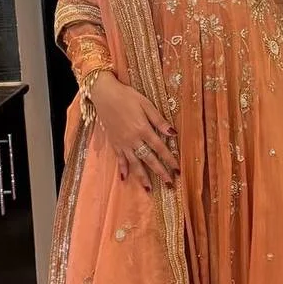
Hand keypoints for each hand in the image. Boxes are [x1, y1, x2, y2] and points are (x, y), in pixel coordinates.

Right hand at [89, 71, 179, 191]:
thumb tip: (173, 133)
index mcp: (143, 129)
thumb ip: (159, 120)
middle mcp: (133, 139)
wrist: (104, 94)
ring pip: (134, 163)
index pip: (160, 148)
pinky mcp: (114, 143)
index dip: (170, 159)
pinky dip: (122, 169)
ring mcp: (123, 143)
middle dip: (160, 172)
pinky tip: (124, 179)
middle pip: (149, 159)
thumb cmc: (127, 96)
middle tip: (169, 184)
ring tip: (149, 189)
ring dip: (142, 177)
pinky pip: (119, 159)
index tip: (178, 170)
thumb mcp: (146, 104)